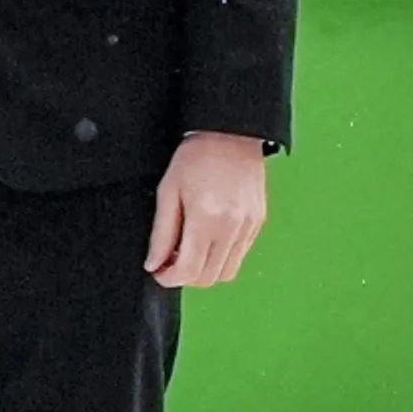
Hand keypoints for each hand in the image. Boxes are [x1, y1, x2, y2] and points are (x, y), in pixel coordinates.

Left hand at [147, 130, 268, 288]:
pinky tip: (209, 238)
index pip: (189, 271)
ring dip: (206, 269)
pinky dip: (222, 256)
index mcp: (206, 218)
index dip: (169, 278)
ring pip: (227, 271)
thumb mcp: (168, 191)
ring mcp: (249, 225)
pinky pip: (240, 254)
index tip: (160, 271)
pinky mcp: (258, 221)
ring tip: (191, 249)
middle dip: (186, 276)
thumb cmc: (198, 155)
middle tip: (172, 261)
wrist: (230, 133)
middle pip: (209, 277)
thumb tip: (155, 263)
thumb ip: (161, 233)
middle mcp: (232, 226)